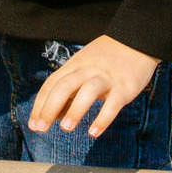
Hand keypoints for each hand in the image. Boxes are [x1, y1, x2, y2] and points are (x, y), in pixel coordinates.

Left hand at [29, 36, 159, 139]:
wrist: (139, 40)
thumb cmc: (107, 58)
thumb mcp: (84, 66)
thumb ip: (70, 88)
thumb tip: (54, 115)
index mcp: (75, 65)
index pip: (52, 84)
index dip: (40, 104)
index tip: (33, 124)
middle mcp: (88, 70)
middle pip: (65, 86)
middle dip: (50, 108)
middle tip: (41, 128)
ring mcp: (107, 78)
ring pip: (87, 91)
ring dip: (75, 110)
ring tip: (66, 128)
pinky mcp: (125, 87)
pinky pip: (113, 103)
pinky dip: (103, 118)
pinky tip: (94, 132)